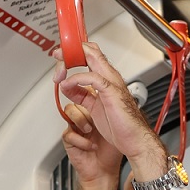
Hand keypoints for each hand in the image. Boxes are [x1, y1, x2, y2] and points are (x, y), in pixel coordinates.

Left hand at [57, 42, 167, 180]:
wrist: (133, 139)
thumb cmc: (119, 126)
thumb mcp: (93, 107)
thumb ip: (81, 95)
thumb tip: (68, 88)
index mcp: (106, 79)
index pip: (90, 55)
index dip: (74, 52)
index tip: (60, 56)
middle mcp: (109, 77)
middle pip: (89, 51)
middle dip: (70, 51)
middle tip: (57, 56)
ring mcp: (111, 82)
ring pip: (91, 57)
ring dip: (71, 61)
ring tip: (59, 71)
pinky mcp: (111, 91)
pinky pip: (92, 77)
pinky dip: (77, 79)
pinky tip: (68, 85)